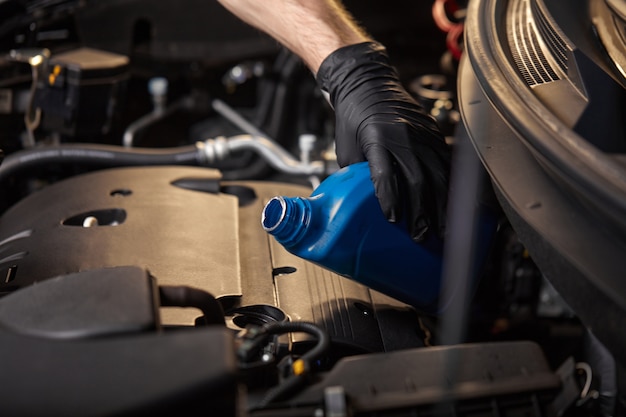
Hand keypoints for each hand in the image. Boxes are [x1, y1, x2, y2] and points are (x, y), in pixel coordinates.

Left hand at [316, 42, 450, 241]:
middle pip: (418, 180)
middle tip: (422, 236)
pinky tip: (456, 205)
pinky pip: (449, 164)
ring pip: (439, 175)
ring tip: (444, 229)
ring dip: (442, 206)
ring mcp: (422, 134)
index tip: (393, 221)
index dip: (390, 199)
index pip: (385, 174)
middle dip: (422, 213)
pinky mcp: (434, 134)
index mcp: (376, 138)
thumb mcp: (346, 147)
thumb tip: (363, 205)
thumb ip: (356, 175)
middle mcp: (403, 136)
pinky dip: (453, 187)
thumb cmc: (352, 118)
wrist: (368, 83)